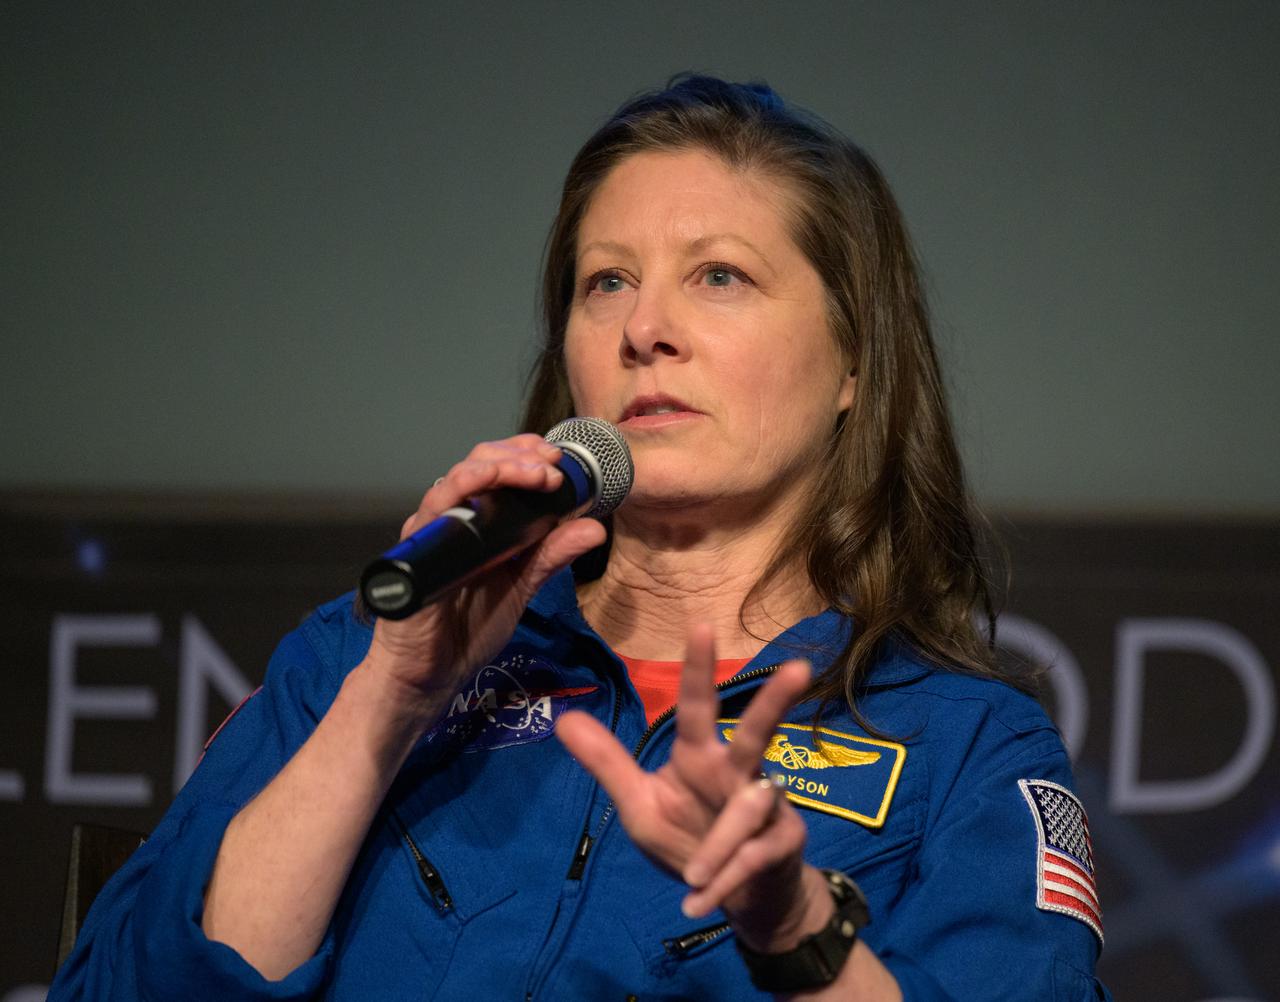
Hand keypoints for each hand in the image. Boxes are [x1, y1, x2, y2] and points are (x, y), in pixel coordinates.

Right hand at [367, 434, 606, 720]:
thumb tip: (594, 527)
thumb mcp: (521, 587)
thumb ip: (552, 556)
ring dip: (497, 466)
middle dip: (518, 456)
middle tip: (552, 464)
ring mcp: (432, 531)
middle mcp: (453, 518)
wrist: (430, 675)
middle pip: (479, 463)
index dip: (527, 455)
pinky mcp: (415, 550)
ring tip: (533, 473)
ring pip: (457, 478)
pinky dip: (458, 489)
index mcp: (479, 522)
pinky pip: (432, 510)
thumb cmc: (468, 628)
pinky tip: (481, 483)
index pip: (499, 470)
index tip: (559, 458)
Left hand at [556, 625, 830, 950]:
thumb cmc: (692, 842)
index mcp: (701, 758)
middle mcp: (739, 774)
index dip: (698, 669)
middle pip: (757, 732)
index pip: (698, 708)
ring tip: (690, 875)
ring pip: (748, 810)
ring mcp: (768, 808)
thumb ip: (609, 764)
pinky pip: (751, 859)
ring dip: (717, 844)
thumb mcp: (640, 806)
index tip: (701, 624)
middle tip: (797, 669)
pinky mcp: (784, 846)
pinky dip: (722, 884)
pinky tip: (696, 903)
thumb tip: (565, 717)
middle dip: (775, 702)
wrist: (743, 903)